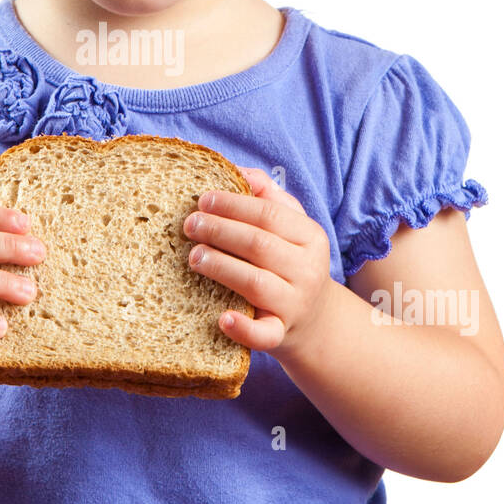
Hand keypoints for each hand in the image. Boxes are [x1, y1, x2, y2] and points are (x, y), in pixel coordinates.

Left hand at [182, 166, 332, 354]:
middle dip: (220, 231)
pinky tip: (222, 318)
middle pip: (259, 245)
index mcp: (310, 236)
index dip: (233, 205)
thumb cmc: (291, 263)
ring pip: (256, 283)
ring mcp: (295, 304)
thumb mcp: (291, 227)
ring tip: (194, 257)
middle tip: (189, 225)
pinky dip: (243, 328)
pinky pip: (264, 334)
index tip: (202, 199)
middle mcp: (307, 269)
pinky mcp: (282, 334)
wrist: (315, 321)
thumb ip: (268, 196)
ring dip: (221, 267)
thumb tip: (238, 169)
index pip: (269, 215)